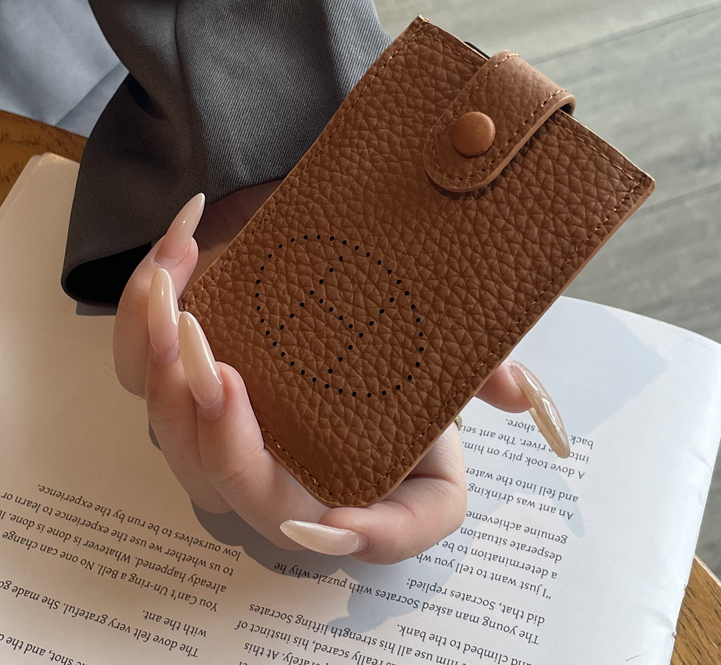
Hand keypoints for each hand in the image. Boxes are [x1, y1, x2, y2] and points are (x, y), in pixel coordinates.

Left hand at [114, 191, 568, 563]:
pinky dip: (144, 307)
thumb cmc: (391, 346)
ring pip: (167, 425)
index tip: (336, 522)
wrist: (346, 292)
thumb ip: (477, 377)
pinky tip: (184, 241)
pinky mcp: (187, 366)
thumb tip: (516, 393)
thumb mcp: (441, 366)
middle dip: (217, 439)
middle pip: (229, 486)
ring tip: (176, 298)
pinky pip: (141, 358)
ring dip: (161, 367)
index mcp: (340, 477)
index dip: (344, 542)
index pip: (344, 537)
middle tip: (221, 372)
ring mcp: (220, 418)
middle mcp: (271, 462)